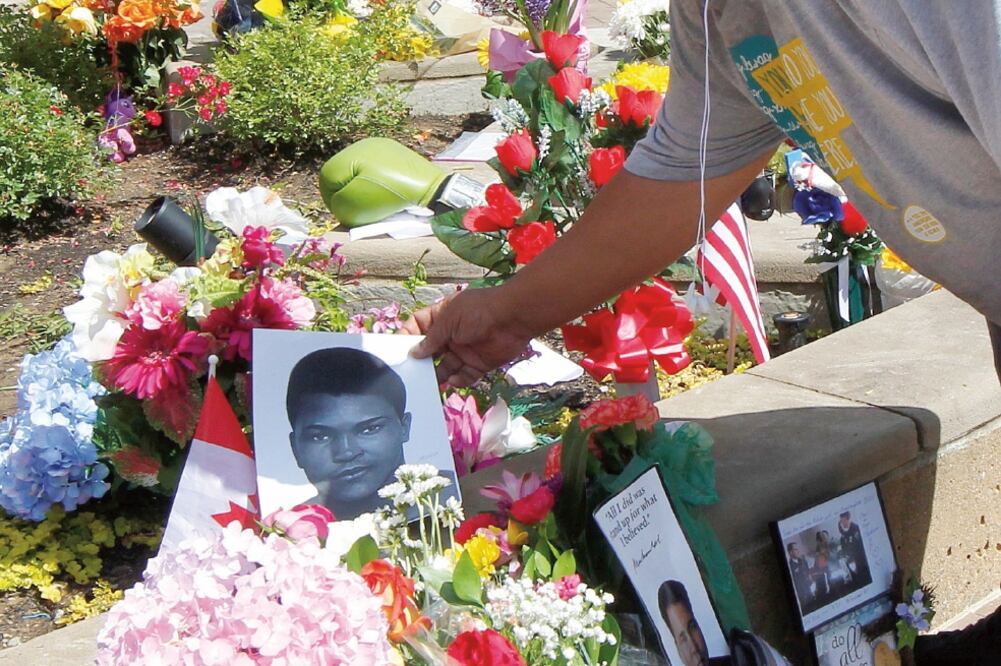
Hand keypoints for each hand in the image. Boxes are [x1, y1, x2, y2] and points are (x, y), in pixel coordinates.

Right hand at [403, 287, 533, 386]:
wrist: (512, 318)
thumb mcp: (449, 320)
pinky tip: (453, 381)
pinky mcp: (479, 364)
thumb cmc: (478, 311)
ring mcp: (465, 350)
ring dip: (438, 375)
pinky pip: (465, 376)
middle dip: (421, 361)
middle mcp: (452, 334)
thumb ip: (431, 338)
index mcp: (442, 317)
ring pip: (446, 367)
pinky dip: (458, 381)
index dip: (408, 336)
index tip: (398, 350)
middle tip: (411, 373)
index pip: (419, 325)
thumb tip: (414, 352)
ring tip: (429, 383)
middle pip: (431, 350)